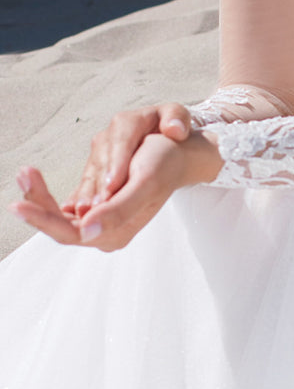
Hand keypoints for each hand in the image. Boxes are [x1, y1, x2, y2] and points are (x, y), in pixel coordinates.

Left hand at [11, 130, 220, 251]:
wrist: (178, 155)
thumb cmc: (164, 164)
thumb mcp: (146, 182)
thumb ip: (119, 211)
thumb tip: (87, 233)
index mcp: (117, 233)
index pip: (69, 233)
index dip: (43, 219)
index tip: (20, 203)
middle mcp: (106, 232)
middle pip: (60, 225)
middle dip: (38, 202)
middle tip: (23, 175)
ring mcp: (100, 222)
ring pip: (58, 216)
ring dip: (40, 196)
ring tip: (25, 173)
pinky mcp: (96, 209)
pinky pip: (64, 208)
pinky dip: (49, 194)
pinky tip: (35, 180)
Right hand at [63, 103, 193, 217]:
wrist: (163, 140)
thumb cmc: (171, 131)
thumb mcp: (178, 119)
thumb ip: (177, 118)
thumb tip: (174, 130)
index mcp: (128, 121)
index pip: (121, 140)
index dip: (116, 163)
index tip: (113, 184)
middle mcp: (108, 136)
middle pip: (101, 160)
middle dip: (98, 184)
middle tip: (97, 206)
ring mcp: (98, 153)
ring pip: (90, 174)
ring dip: (87, 195)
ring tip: (85, 213)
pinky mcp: (93, 169)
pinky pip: (85, 185)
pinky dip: (81, 199)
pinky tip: (77, 215)